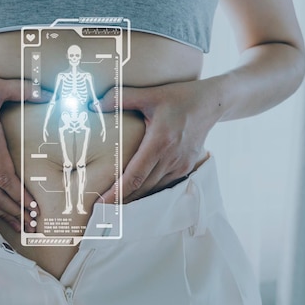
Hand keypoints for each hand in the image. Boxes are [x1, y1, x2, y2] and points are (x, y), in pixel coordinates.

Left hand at [97, 80, 219, 203]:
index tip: (101, 204)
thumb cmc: (179, 97)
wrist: (211, 103)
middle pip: (142, 188)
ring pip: (154, 190)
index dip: (116, 193)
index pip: (134, 176)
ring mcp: (181, 165)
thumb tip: (93, 104)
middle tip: (101, 211)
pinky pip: (165, 185)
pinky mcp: (187, 167)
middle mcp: (171, 158)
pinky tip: (136, 195)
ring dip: (135, 199)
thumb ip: (119, 98)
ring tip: (114, 206)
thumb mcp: (149, 94)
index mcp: (159, 142)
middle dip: (120, 201)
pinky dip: (149, 191)